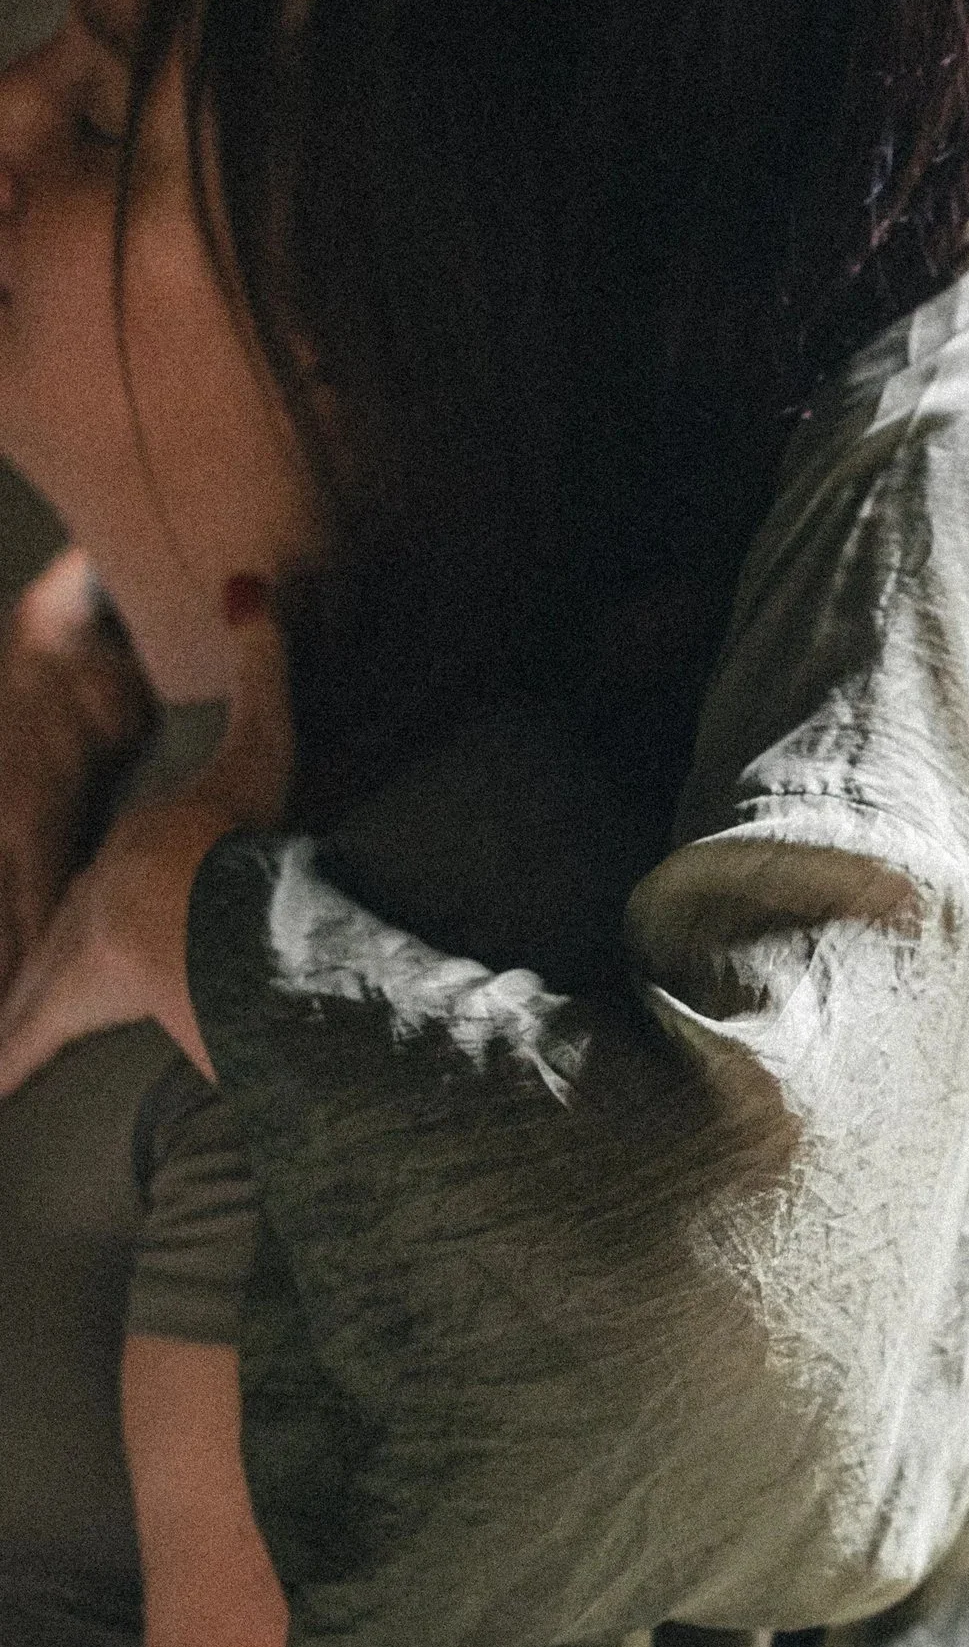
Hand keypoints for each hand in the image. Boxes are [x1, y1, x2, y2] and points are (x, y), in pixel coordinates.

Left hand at [0, 578, 293, 1093]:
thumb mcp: (264, 741)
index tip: (115, 897)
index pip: (115, 866)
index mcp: (131, 846)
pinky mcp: (65, 1005)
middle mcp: (89, 898)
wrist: (207, 908)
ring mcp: (72, 953)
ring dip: (16, 1000)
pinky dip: (2, 1062)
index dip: (120, 883)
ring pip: (33, 981)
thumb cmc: (236, 831)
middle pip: (62, 920)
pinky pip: (20, 1042)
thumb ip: (261, 666)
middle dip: (42, 940)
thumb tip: (248, 584)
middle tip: (29, 961)